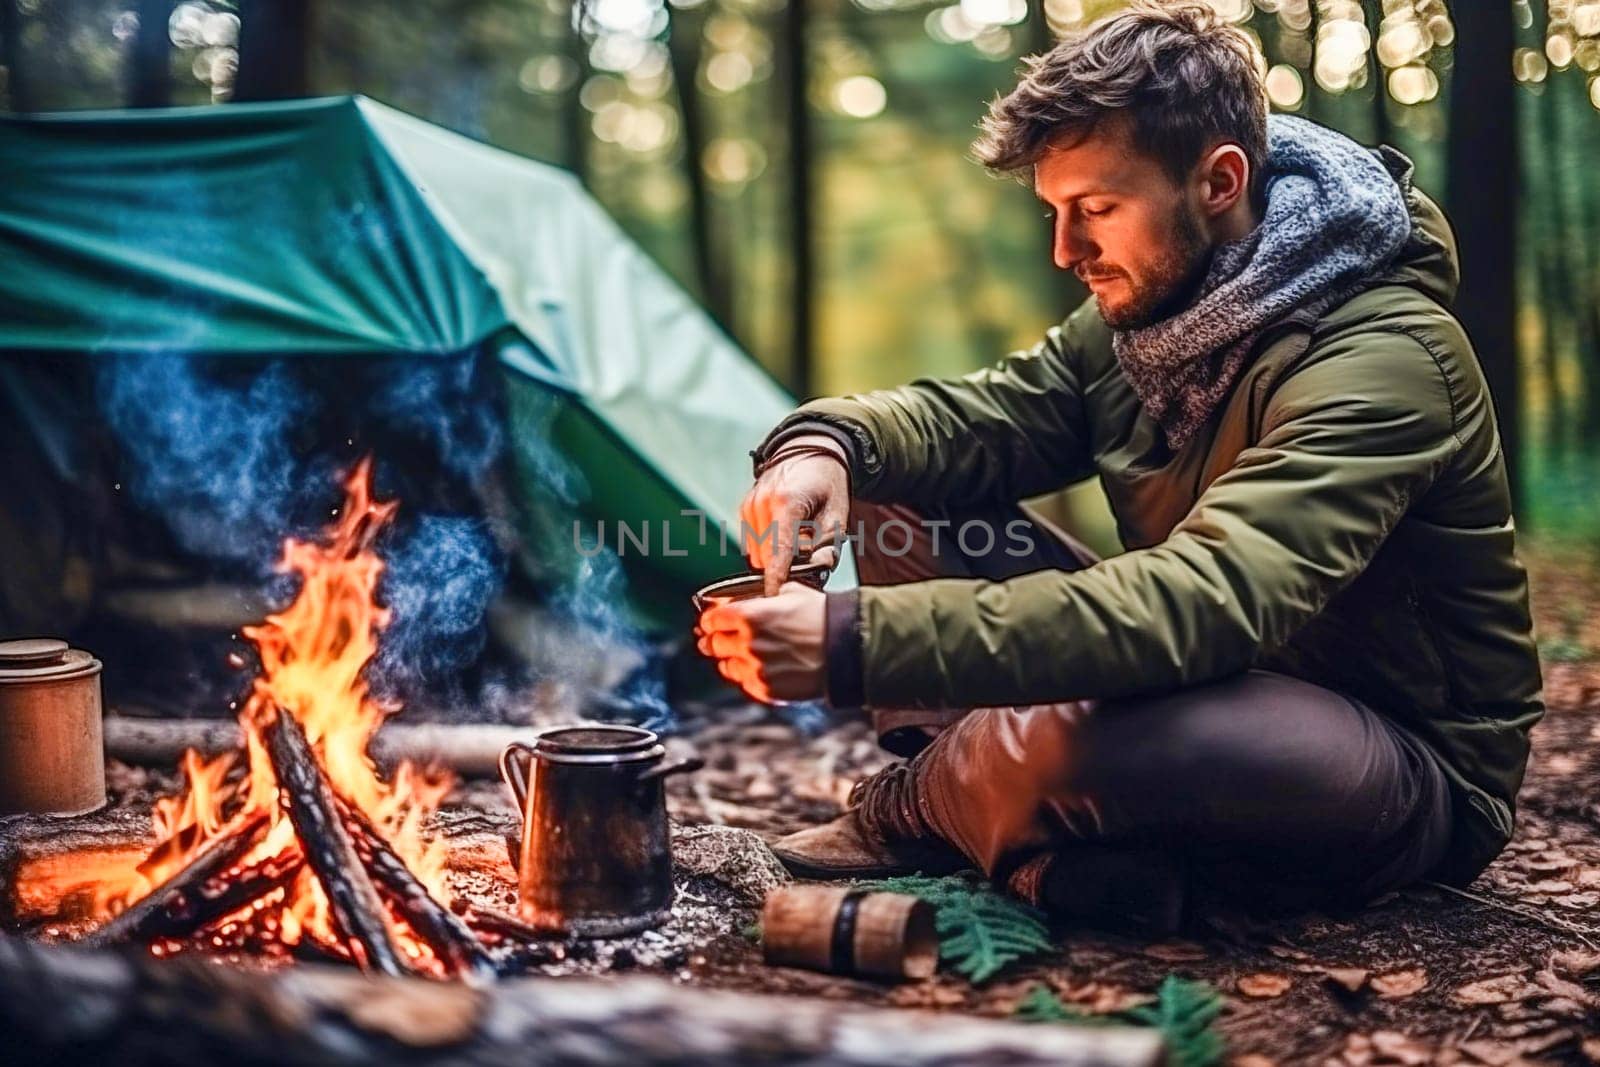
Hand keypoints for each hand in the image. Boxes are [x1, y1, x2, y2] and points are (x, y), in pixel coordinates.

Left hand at [695, 582, 825, 703]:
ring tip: (746, 656)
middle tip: (721, 640)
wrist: (848, 649)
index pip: (712, 619)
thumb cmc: (824, 617)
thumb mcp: (793, 592)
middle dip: (718, 640)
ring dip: (733, 660)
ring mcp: (755, 669)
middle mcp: (746, 643)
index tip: (712, 622)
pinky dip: (750, 676)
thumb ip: (766, 597)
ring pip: (727, 667)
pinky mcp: (766, 690)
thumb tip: (755, 600)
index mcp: (748, 615)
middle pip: (715, 644)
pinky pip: (746, 683)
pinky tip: (764, 669)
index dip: (711, 620)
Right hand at [740, 435, 849, 595]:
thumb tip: (815, 573)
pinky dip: (768, 546)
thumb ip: (827, 548)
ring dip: (775, 557)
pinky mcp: (744, 508)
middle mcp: (763, 502)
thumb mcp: (838, 517)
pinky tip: (784, 532)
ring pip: (757, 553)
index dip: (776, 576)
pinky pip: (753, 543)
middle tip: (808, 556)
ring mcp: (750, 504)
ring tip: (797, 540)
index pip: (779, 549)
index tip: (774, 596)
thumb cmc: (828, 486)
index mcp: (788, 502)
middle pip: (767, 555)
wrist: (811, 453)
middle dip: (785, 566)